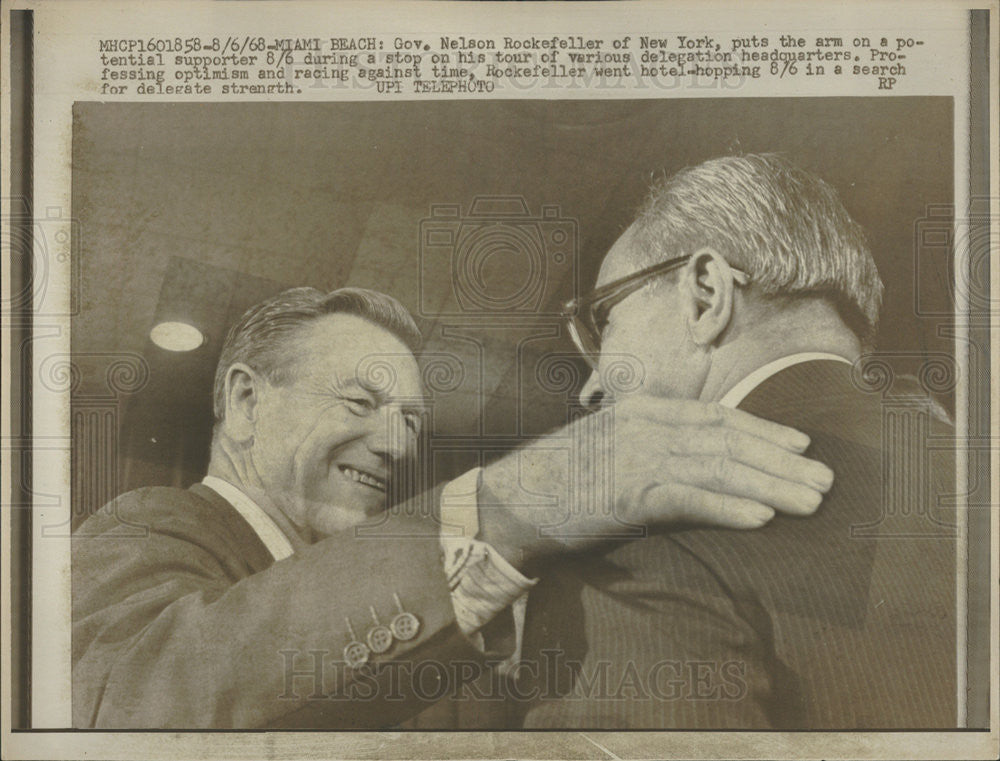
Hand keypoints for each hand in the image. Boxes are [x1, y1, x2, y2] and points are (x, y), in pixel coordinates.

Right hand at [477, 395, 832, 569]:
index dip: (763, 428)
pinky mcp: (628, 495)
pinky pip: (689, 500)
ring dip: (770, 485)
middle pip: (727, 440)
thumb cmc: (559, 478)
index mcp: (643, 411)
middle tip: (825, 479)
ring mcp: (637, 459)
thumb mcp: (608, 447)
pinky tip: (761, 519)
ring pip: (718, 469)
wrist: (509, 499)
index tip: (800, 443)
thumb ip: (651, 447)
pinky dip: (728, 508)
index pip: (715, 415)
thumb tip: (696, 464)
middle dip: (781, 460)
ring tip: (810, 501)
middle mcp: (645, 427)